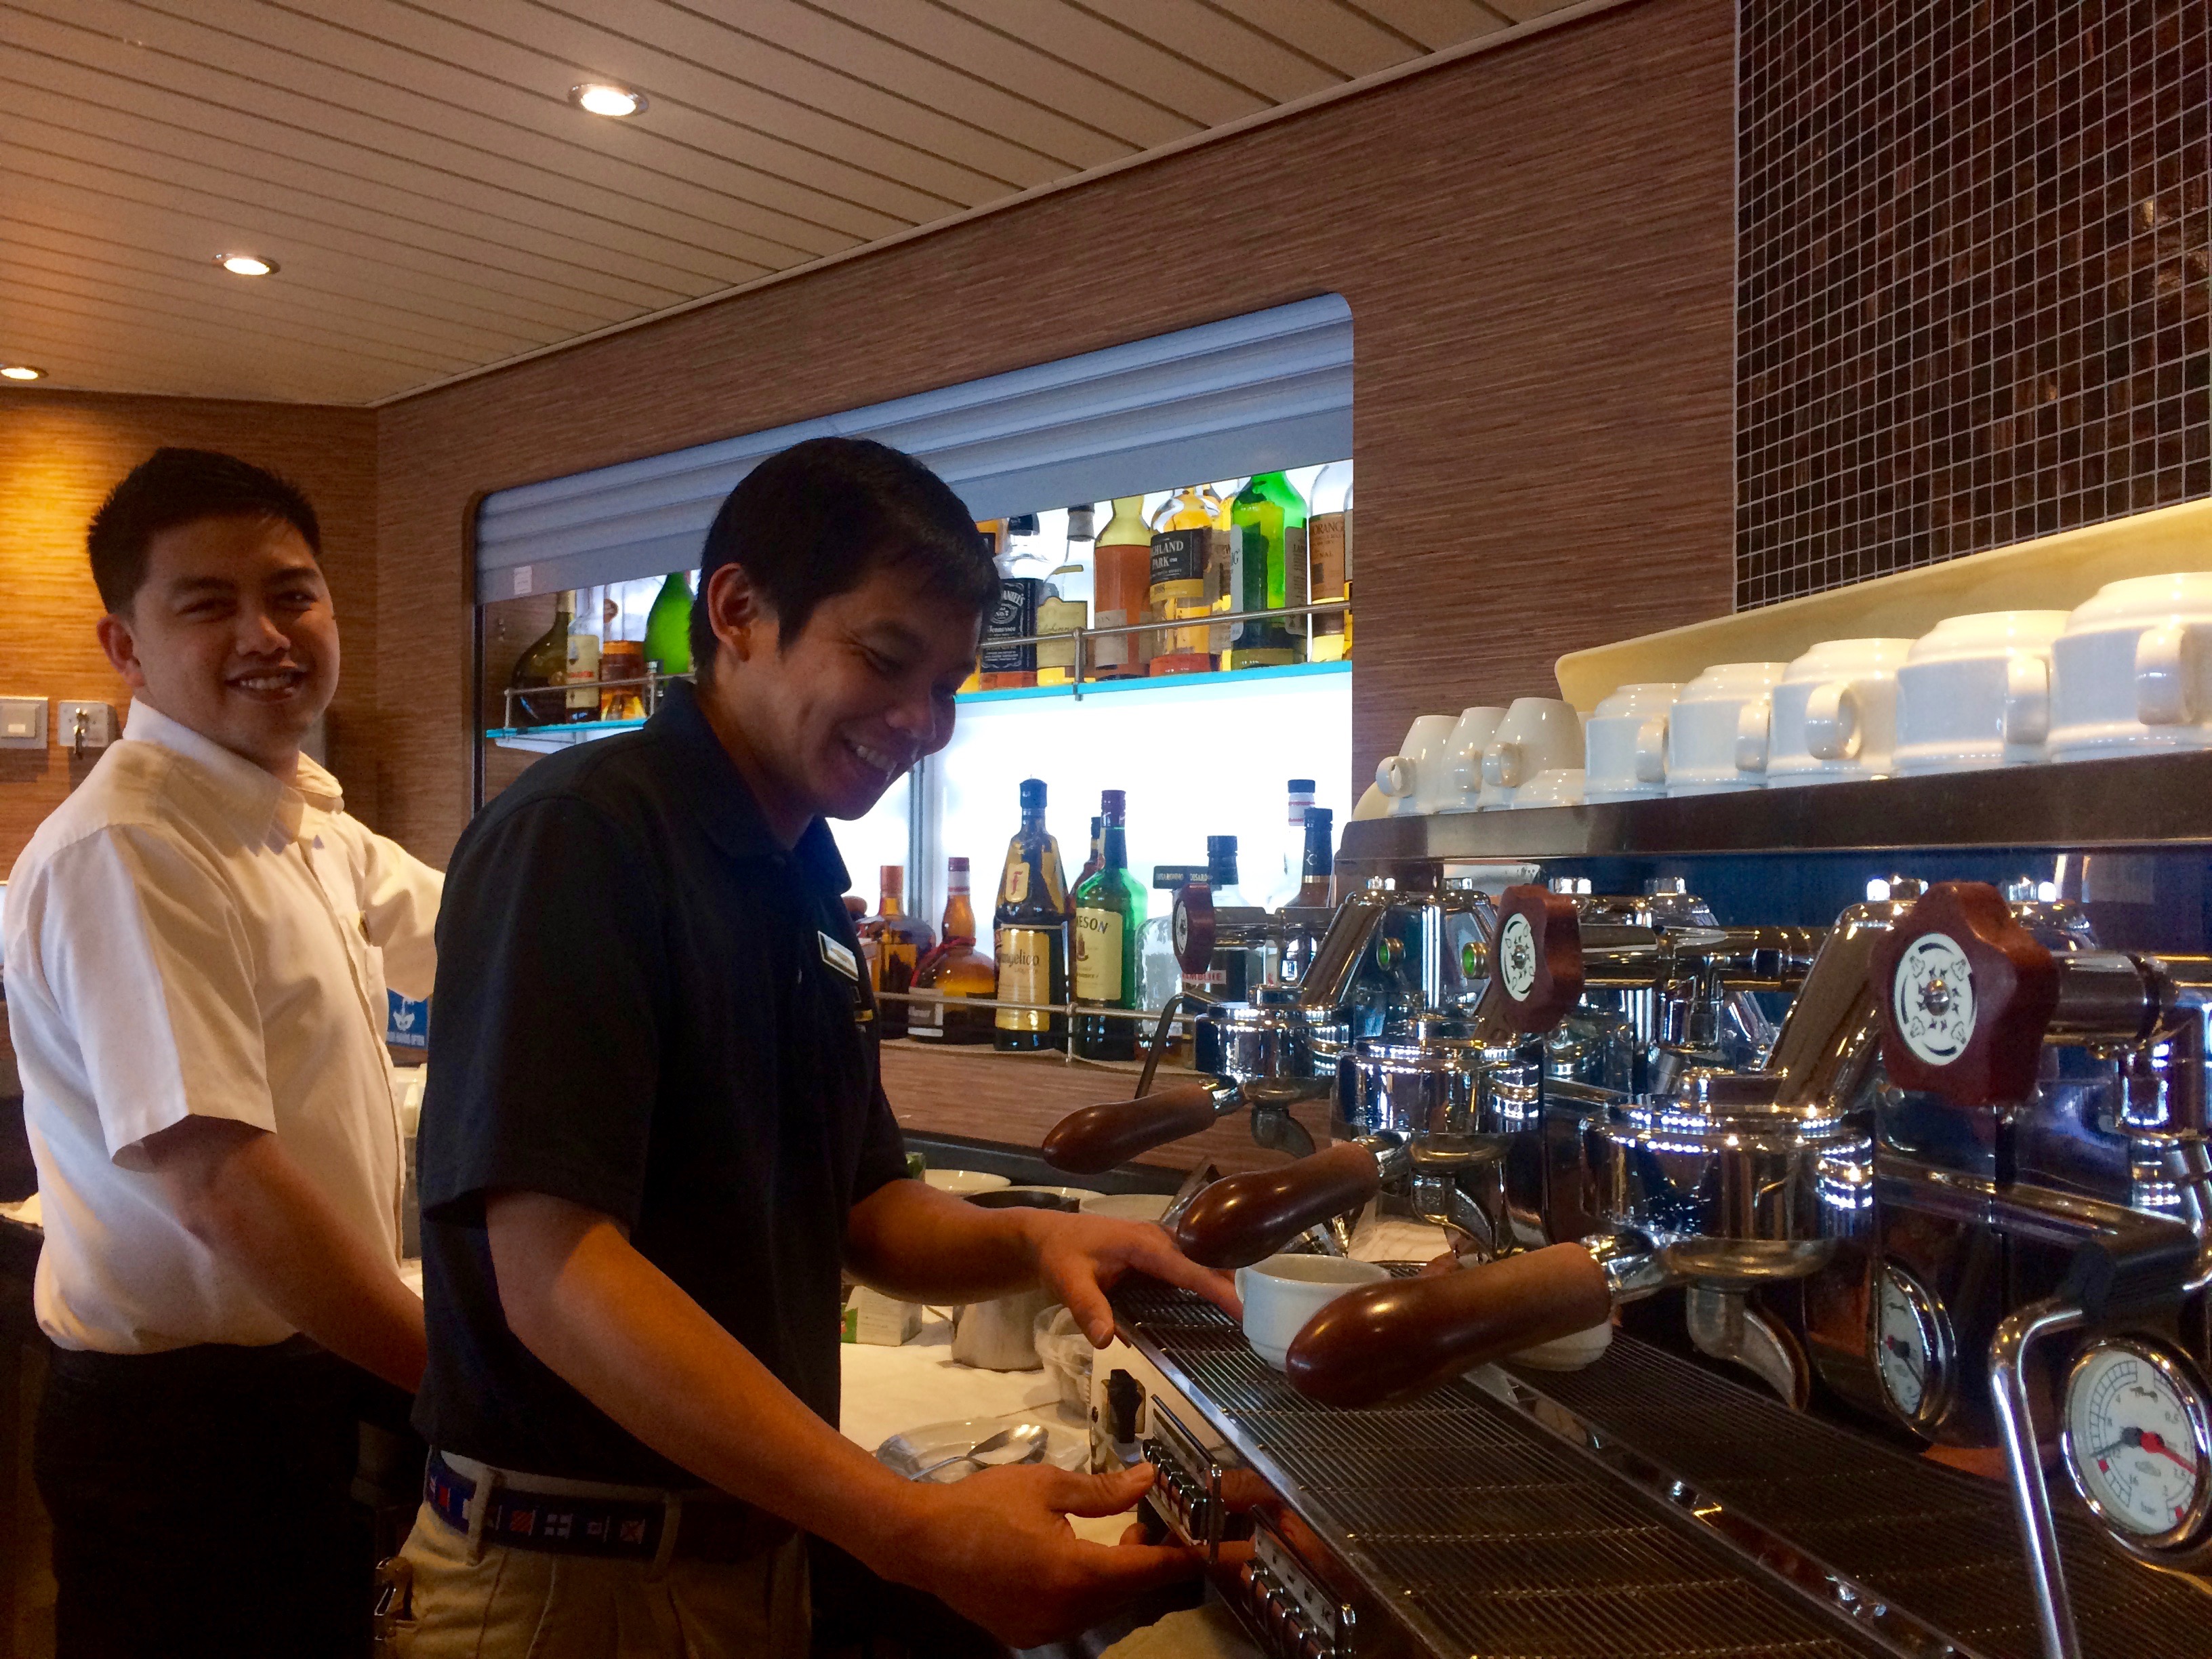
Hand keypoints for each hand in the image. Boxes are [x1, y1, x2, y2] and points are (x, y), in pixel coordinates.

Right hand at [899, 1463, 1202, 1646]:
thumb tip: (1149, 1480)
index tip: (1238, 1554)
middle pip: (1135, 1590)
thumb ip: (1103, 1490)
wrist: (921, 1543)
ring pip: (1110, 1603)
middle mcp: (1068, 1612)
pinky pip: (1082, 1611)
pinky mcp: (1031, 1632)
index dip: (1197, 1559)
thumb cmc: (982, 1505)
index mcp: (1075, 1574)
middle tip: (1176, 1526)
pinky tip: (1094, 1555)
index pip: (1152, 1569)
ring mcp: (1048, 1629)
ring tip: (1133, 1533)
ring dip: (1128, 1572)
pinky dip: (1098, 1586)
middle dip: (1159, 1560)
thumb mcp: (1046, 1486)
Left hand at [1024, 1213, 1240, 1344]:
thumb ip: (1087, 1308)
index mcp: (1142, 1243)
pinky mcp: (1154, 1253)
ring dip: (1220, 1281)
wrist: (1043, 1236)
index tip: (1245, 1308)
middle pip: (1204, 1261)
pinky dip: (1203, 1280)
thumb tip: (1107, 1341)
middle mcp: (1156, 1238)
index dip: (1217, 1288)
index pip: (1188, 1267)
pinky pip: (1186, 1266)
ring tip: (1247, 1310)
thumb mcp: (1066, 1280)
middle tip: (1260, 1315)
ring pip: (1199, 1261)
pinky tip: (1215, 1302)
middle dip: (1232, 1283)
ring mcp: (1157, 1243)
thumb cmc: (1058, 1254)